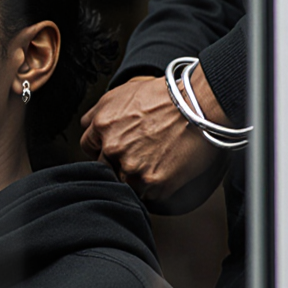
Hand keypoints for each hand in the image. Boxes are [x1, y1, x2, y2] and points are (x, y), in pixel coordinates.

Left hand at [80, 68, 226, 211]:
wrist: (200, 105)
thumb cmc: (167, 96)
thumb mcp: (122, 92)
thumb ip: (98, 112)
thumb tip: (87, 126)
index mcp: (103, 125)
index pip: (88, 146)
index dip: (101, 146)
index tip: (114, 147)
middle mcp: (113, 148)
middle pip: (103, 167)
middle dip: (116, 162)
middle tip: (137, 154)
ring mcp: (132, 168)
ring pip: (123, 183)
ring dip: (133, 177)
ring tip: (153, 161)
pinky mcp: (153, 183)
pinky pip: (145, 195)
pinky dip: (153, 187)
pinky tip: (164, 170)